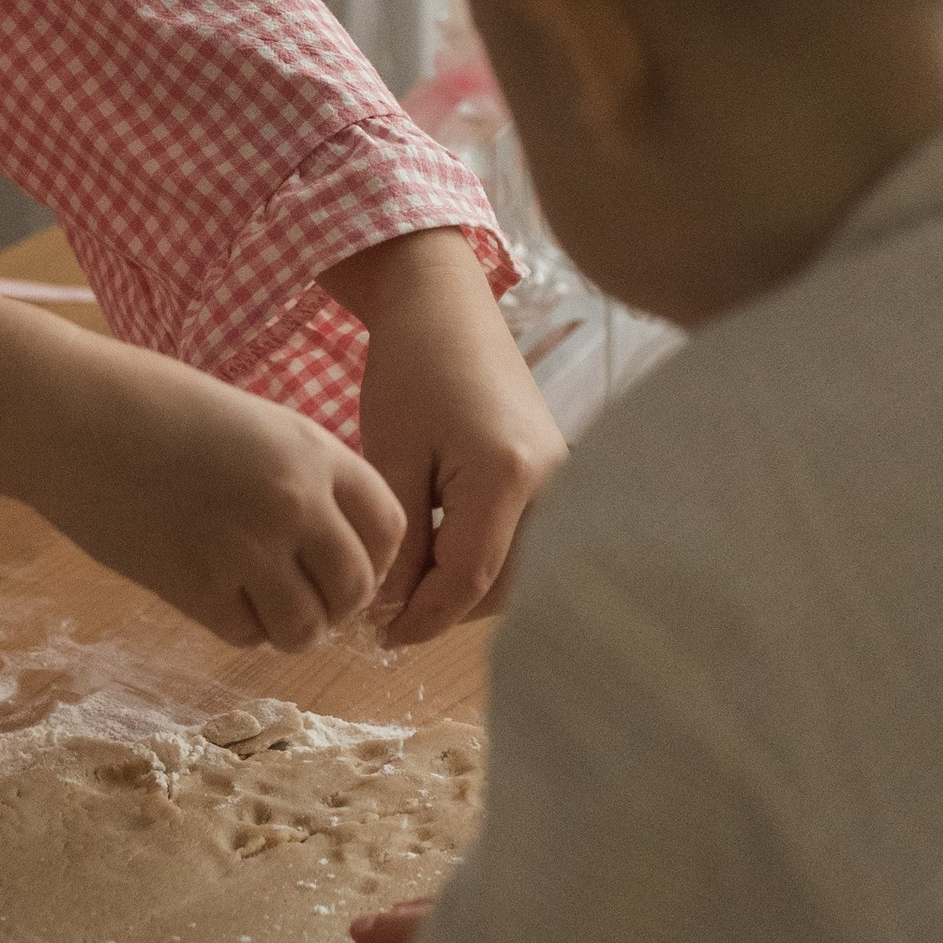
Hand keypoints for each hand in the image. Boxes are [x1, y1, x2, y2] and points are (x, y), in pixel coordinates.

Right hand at [0, 287, 404, 648]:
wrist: (71, 417)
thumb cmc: (154, 407)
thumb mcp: (253, 422)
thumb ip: (301, 474)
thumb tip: (331, 543)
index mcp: (313, 452)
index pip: (387, 528)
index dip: (375, 558)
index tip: (349, 564)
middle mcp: (292, 503)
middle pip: (354, 588)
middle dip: (335, 604)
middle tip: (304, 598)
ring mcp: (245, 549)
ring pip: (304, 626)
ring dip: (289, 626)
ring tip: (260, 606)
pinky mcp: (195, 586)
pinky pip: (245, 634)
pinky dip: (238, 627)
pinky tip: (214, 598)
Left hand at [320, 229, 564, 639]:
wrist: (446, 307)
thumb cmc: (411, 368)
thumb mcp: (393, 456)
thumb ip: (401, 540)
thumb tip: (396, 609)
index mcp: (508, 478)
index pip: (470, 581)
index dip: (424, 618)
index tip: (382, 636)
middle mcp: (551, 487)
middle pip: (506, 587)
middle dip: (448, 609)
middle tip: (391, 615)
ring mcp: (561, 481)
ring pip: (520, 570)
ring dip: (468, 588)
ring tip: (411, 585)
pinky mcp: (554, 475)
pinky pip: (525, 539)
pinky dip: (484, 558)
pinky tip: (439, 554)